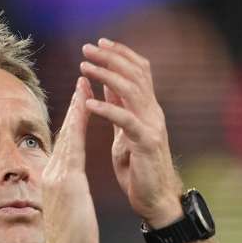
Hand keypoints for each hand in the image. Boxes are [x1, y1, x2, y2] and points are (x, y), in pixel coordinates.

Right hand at [39, 76, 98, 242]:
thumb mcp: (67, 213)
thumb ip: (66, 198)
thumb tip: (66, 195)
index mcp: (51, 182)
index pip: (63, 146)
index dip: (71, 122)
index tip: (79, 103)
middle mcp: (50, 174)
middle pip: (64, 133)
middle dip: (74, 106)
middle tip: (81, 81)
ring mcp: (56, 175)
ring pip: (68, 133)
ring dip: (76, 106)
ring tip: (84, 84)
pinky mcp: (67, 180)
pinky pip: (74, 144)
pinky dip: (79, 123)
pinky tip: (85, 106)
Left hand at [80, 38, 184, 228]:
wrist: (156, 200)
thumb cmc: (139, 169)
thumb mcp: (124, 133)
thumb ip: (119, 108)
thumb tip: (106, 84)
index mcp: (148, 109)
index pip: (139, 70)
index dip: (121, 53)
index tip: (100, 42)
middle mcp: (153, 113)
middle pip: (135, 73)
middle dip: (111, 57)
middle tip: (87, 47)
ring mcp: (152, 127)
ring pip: (131, 90)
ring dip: (106, 75)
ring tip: (85, 66)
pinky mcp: (146, 144)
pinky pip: (126, 121)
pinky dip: (107, 109)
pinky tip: (89, 103)